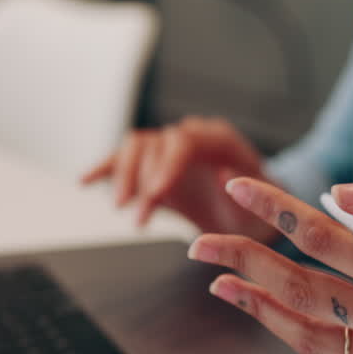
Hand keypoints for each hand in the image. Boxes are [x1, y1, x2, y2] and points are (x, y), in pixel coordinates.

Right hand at [81, 117, 279, 241]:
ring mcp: (170, 150)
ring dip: (123, 177)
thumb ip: (249, 192)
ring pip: (135, 148)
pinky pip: (125, 160)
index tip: (155, 195)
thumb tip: (223, 176)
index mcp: (220, 140)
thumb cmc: (264, 211)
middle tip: (137, 214)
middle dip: (141, 178)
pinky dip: (104, 169)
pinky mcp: (155, 166)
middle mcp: (191, 137)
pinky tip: (84, 182)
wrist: (255, 216)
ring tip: (121, 207)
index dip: (165, 166)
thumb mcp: (267, 207)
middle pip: (154, 143)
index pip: (183, 141)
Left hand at [188, 178, 352, 353]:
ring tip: (220, 283)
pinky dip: (296, 335)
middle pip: (298, 286)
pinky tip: (272, 314)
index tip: (238, 187)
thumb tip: (339, 193)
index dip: (274, 208)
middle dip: (243, 261)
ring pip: (307, 332)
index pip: (323, 235)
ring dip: (257, 307)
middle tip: (200, 243)